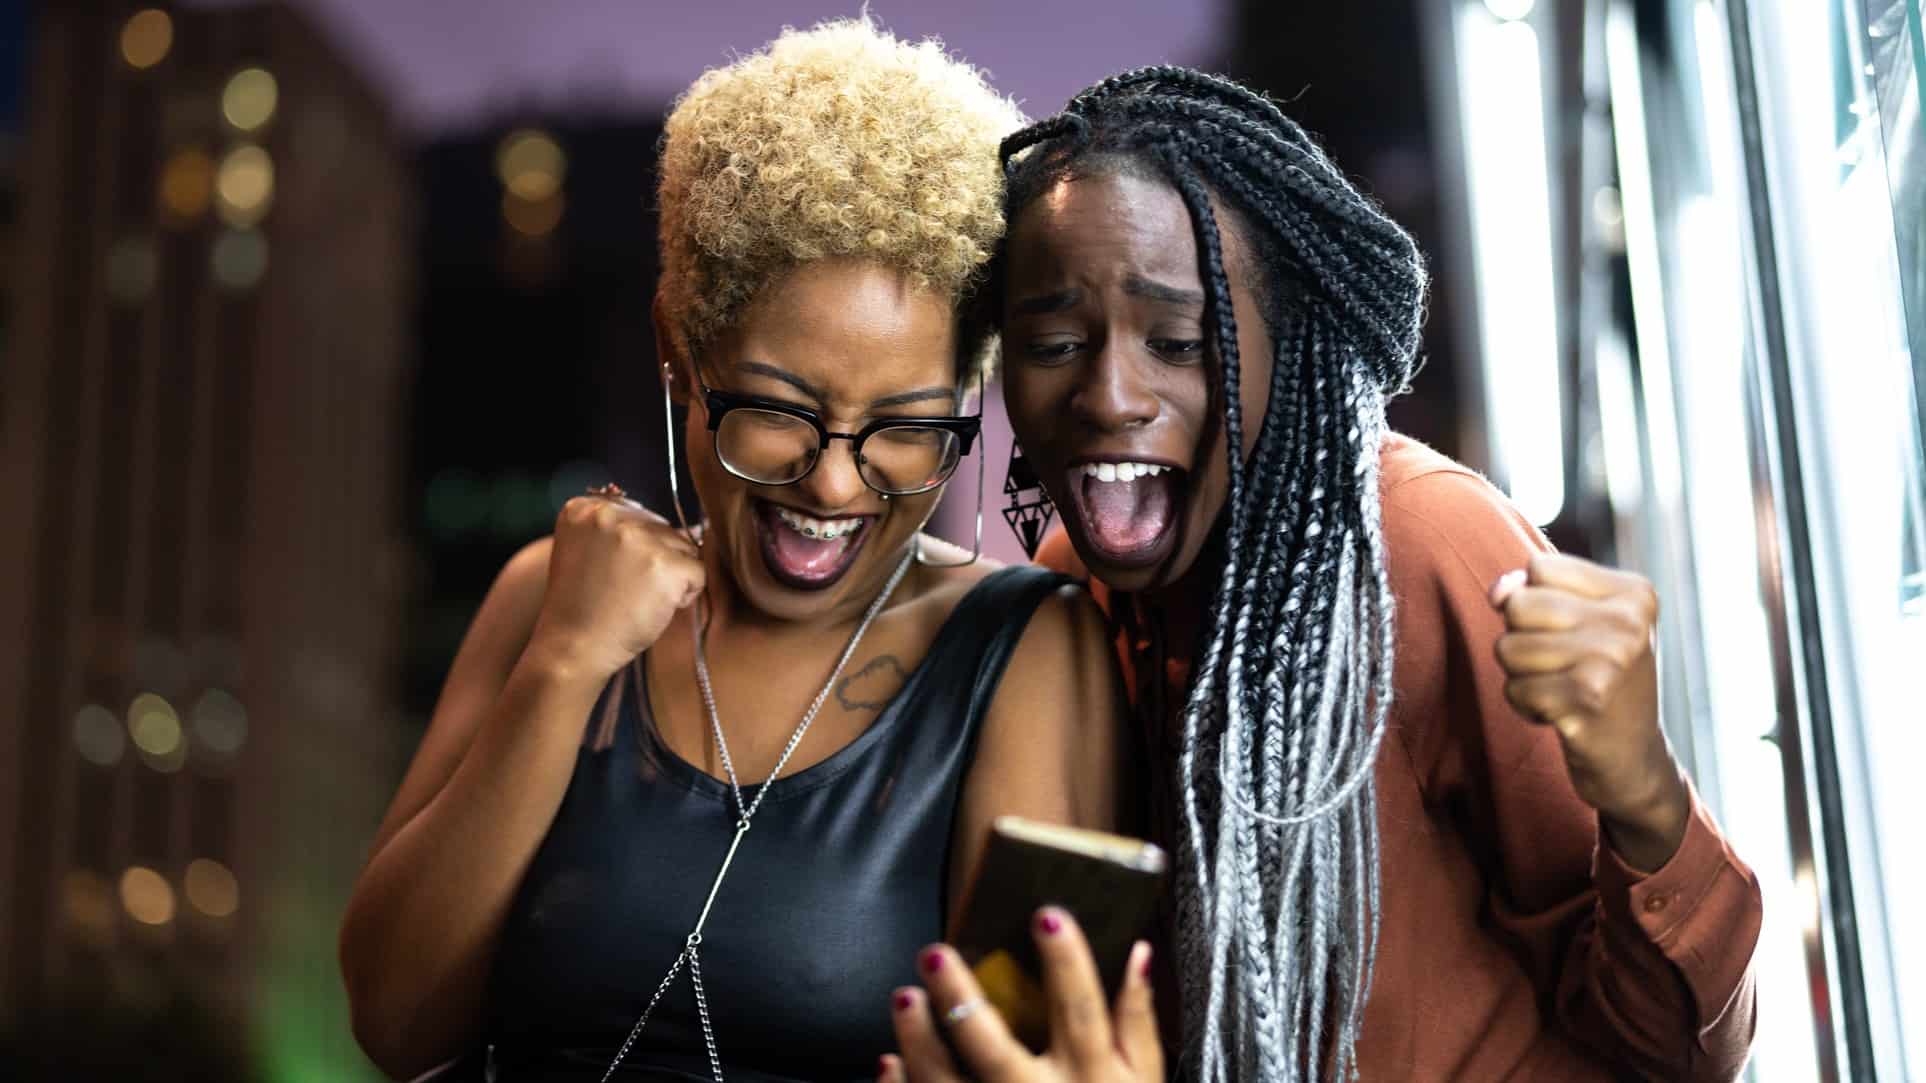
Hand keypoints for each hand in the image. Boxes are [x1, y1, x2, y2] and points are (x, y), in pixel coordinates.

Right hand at [524, 494, 703, 680]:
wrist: (572, 648)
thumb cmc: (582, 608)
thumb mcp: (584, 552)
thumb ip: (616, 530)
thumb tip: (684, 524)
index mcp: (585, 508)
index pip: (639, 515)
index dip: (635, 549)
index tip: (610, 574)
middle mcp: (611, 515)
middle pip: (664, 529)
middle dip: (656, 561)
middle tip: (626, 591)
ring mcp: (639, 538)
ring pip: (684, 548)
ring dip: (672, 576)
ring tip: (638, 599)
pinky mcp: (665, 564)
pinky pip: (698, 572)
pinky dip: (685, 594)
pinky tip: (655, 608)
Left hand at [881, 908, 1161, 1082]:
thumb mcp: (1144, 1079)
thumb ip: (1138, 1018)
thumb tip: (1137, 951)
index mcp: (1090, 1075)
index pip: (1080, 1010)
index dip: (1066, 963)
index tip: (1047, 914)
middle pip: (994, 1048)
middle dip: (961, 999)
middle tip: (934, 952)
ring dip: (919, 1042)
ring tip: (904, 996)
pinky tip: (888, 1062)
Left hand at [1491, 553, 1689, 870]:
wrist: (1633, 757)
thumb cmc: (1598, 678)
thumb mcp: (1581, 623)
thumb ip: (1533, 591)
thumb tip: (1499, 590)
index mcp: (1634, 592)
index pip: (1538, 567)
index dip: (1536, 600)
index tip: (1571, 631)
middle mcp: (1629, 622)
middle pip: (1518, 604)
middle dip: (1522, 638)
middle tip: (1562, 665)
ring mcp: (1611, 661)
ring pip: (1507, 647)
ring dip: (1522, 675)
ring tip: (1562, 688)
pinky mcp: (1586, 701)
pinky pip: (1514, 689)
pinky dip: (1526, 705)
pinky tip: (1561, 714)